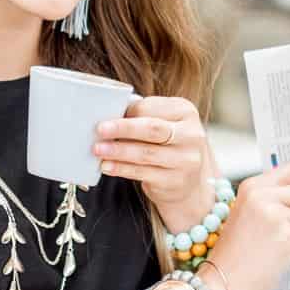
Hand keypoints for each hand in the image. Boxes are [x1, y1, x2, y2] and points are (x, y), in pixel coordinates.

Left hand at [93, 96, 210, 230]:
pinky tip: (107, 166)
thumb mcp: (164, 124)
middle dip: (123, 128)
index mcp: (186, 111)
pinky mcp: (175, 180)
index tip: (106, 115)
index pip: (151, 108)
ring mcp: (185, 160)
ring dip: (118, 151)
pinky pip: (143, 173)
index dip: (126, 112)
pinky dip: (121, 169)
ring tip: (98, 149)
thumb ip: (143, 117)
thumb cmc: (168, 146)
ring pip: (146, 153)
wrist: (188, 182)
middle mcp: (190, 135)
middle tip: (100, 129)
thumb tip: (108, 115)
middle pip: (151, 128)